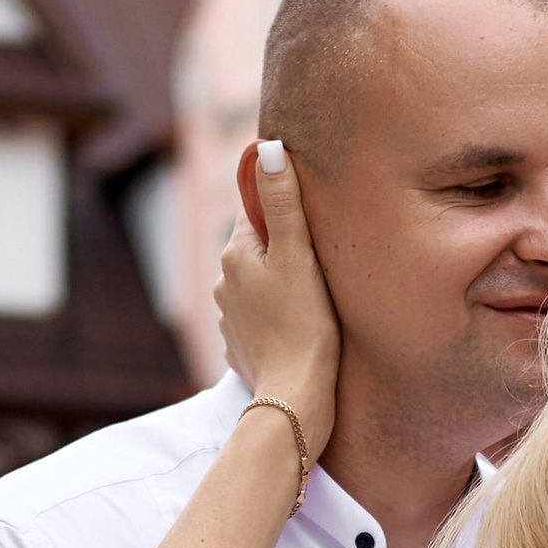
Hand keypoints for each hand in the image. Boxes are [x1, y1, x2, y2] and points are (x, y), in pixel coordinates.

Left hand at [218, 139, 340, 452]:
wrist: (296, 397)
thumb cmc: (305, 326)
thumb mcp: (299, 255)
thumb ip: (284, 202)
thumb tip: (269, 149)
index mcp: (235, 256)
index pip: (257, 209)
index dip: (285, 207)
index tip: (312, 216)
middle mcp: (225, 284)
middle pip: (259, 248)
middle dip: (286, 248)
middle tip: (322, 260)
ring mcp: (231, 319)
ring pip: (261, 285)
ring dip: (282, 284)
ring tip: (314, 298)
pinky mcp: (243, 348)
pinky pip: (262, 319)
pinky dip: (279, 317)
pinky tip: (302, 327)